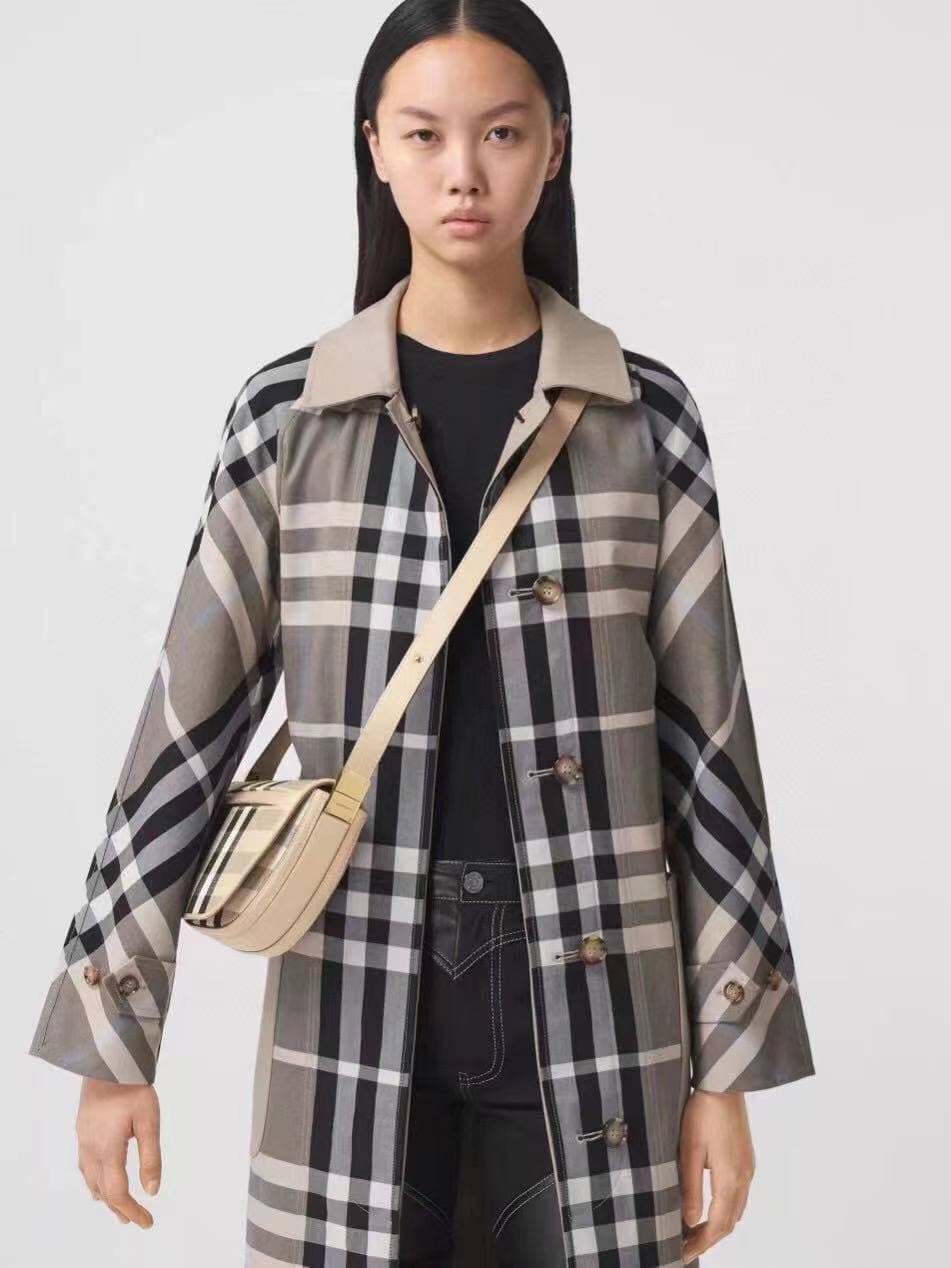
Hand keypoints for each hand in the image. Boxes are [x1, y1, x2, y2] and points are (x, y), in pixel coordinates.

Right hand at [76, 1076, 160, 1228]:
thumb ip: (151, 1156)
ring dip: (106, 1196)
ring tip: (120, 1207)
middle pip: (103, 1190)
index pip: (118, 1193)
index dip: (133, 1210)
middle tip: (136, 1219)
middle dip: (120, 1208)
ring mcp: (84, 1140)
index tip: (147, 1221)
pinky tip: (100, 1179)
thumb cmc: (131, 1088)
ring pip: (91, 1180)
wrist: (107, 1061)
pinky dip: (95, 1180)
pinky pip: (86, 1166)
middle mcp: (91, 1150)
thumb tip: (153, 1190)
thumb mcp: (149, 1121)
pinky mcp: (83, 1130)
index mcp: (107, 1151)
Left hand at [679, 1089, 754, 1263]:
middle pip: (729, 1222)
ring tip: (694, 1230)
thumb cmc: (703, 1112)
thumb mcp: (689, 1150)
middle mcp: (744, 1177)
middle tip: (685, 1245)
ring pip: (736, 1210)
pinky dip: (725, 1209)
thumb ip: (691, 1188)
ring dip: (717, 1224)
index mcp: (731, 1178)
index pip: (718, 1225)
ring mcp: (748, 1168)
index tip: (683, 1253)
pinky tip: (709, 1206)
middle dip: (708, 1238)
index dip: (701, 1243)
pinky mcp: (746, 1159)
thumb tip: (689, 1221)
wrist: (725, 1084)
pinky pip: (739, 1195)